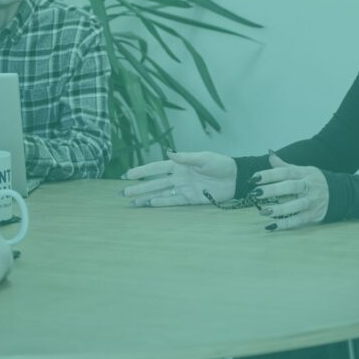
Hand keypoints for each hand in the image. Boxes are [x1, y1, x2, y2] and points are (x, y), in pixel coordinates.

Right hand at [120, 151, 236, 206]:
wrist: (235, 178)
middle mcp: (178, 177)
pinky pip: (173, 202)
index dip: (142, 171)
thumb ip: (186, 158)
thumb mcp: (204, 158)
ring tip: (132, 202)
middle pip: (155, 183)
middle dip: (139, 187)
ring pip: (161, 193)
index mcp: (179, 165)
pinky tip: (150, 204)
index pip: (156, 168)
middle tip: (123, 193)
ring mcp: (183, 189)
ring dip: (147, 197)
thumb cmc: (220, 164)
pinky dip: (162, 203)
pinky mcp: (191, 199)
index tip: (128, 175)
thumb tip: (169, 153)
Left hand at [250, 152, 328, 229]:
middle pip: (290, 187)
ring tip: (262, 211)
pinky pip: (297, 220)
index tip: (254, 178)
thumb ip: (285, 166)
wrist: (339, 194)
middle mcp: (308, 187)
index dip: (269, 174)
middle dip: (272, 190)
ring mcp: (311, 202)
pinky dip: (284, 224)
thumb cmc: (314, 182)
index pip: (285, 172)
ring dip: (278, 209)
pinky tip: (271, 226)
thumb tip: (270, 155)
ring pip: (295, 205)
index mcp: (304, 174)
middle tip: (255, 193)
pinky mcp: (313, 215)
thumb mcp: (303, 171)